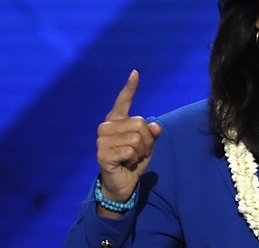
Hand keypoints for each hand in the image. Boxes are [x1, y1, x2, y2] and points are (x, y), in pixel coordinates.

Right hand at [96, 70, 161, 205]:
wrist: (121, 184)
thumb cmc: (132, 161)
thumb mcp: (147, 145)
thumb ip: (152, 133)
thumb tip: (156, 127)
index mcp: (116, 121)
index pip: (123, 101)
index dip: (130, 87)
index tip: (135, 73)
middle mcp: (106, 127)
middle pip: (140, 123)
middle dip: (146, 141)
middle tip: (137, 152)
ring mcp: (102, 140)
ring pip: (137, 138)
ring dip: (141, 151)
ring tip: (131, 159)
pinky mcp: (103, 154)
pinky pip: (131, 151)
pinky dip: (134, 160)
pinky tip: (126, 164)